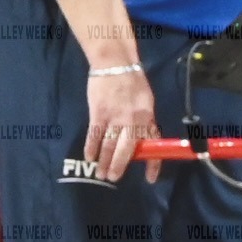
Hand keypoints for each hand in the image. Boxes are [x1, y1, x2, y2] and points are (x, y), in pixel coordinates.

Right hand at [82, 60, 156, 182]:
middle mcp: (132, 120)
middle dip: (119, 167)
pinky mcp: (99, 113)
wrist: (115, 62)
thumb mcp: (146, 101)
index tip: (149, 179)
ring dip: (103, 161)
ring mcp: (115, 117)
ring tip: (99, 173)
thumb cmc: (132, 81)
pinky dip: (91, 148)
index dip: (152, 164)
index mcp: (147, 117)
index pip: (152, 145)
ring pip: (108, 146)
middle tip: (113, 178)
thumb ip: (145, 121)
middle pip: (126, 150)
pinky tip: (89, 157)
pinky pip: (94, 135)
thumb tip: (142, 142)